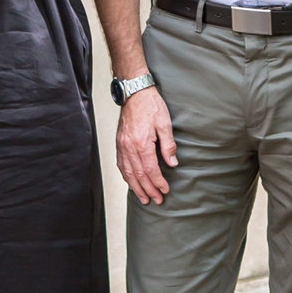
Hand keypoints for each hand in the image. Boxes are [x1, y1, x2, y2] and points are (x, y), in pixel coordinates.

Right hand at [116, 86, 176, 204]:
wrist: (134, 92)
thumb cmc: (151, 105)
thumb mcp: (165, 124)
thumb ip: (168, 146)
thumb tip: (172, 164)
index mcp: (142, 143)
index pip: (151, 169)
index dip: (158, 183)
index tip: (165, 191)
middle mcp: (129, 147)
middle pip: (138, 175)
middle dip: (148, 190)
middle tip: (156, 200)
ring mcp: (122, 146)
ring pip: (127, 172)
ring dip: (136, 187)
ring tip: (143, 198)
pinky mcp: (119, 143)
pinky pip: (121, 164)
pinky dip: (126, 176)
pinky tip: (131, 182)